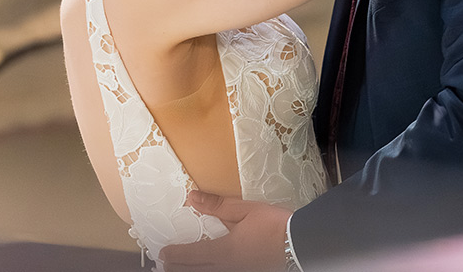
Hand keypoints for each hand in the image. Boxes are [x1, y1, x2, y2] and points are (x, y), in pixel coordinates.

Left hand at [158, 191, 291, 270]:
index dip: (176, 254)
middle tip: (166, 265)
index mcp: (224, 250)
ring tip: (182, 268)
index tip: (163, 253)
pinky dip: (210, 270)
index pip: (192, 254)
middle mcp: (228, 266)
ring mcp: (239, 271)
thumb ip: (217, 206)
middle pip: (197, 270)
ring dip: (193, 270)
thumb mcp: (245, 209)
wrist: (300, 243)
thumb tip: (192, 198)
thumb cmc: (274, 225)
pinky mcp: (249, 271)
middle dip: (179, 268)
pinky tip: (212, 267)